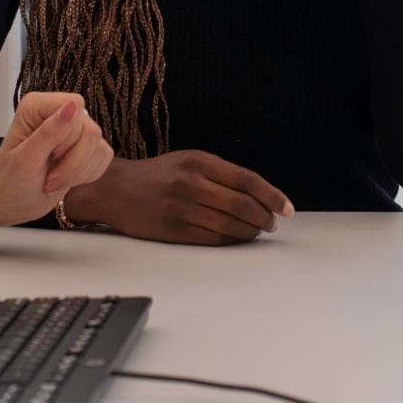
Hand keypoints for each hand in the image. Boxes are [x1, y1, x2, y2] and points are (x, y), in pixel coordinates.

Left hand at [0, 93, 112, 225]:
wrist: (9, 203)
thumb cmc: (8, 182)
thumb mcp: (26, 160)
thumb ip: (49, 132)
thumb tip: (73, 106)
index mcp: (38, 106)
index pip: (75, 106)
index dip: (68, 137)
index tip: (49, 157)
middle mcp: (58, 112)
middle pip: (90, 130)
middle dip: (73, 161)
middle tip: (49, 177)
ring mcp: (74, 130)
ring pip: (99, 145)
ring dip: (78, 171)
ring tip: (53, 180)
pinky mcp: (86, 148)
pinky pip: (104, 156)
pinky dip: (87, 175)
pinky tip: (66, 179)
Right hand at [63, 150, 293, 244]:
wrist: (115, 189)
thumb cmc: (158, 175)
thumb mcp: (189, 161)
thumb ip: (221, 173)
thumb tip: (260, 194)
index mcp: (198, 161)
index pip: (247, 180)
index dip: (272, 196)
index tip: (287, 208)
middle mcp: (190, 183)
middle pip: (242, 205)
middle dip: (265, 217)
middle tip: (272, 223)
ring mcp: (181, 208)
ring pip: (230, 226)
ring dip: (250, 232)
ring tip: (256, 231)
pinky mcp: (173, 230)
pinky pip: (213, 240)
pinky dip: (231, 241)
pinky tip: (237, 238)